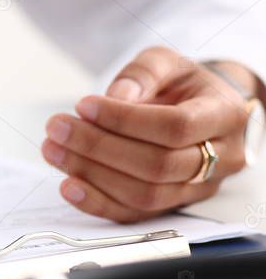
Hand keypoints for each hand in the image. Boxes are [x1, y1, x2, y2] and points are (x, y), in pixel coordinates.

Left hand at [43, 46, 254, 221]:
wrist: (195, 109)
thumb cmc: (180, 86)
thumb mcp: (165, 63)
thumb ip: (141, 74)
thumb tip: (115, 98)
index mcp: (224, 116)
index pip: (175, 127)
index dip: (124, 120)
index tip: (83, 105)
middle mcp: (220, 158)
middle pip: (157, 165)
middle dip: (99, 148)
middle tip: (57, 129)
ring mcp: (197, 189)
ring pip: (144, 195)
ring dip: (91, 175)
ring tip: (54, 150)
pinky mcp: (171, 207)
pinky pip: (133, 215)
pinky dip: (96, 203)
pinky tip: (68, 185)